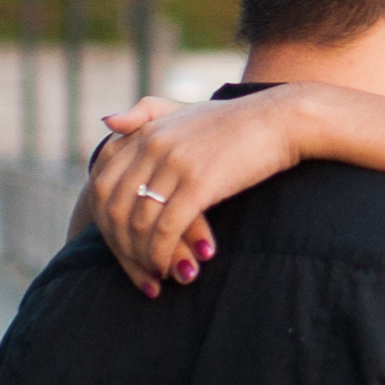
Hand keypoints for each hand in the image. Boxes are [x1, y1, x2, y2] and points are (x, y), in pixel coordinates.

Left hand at [87, 89, 310, 298]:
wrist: (282, 120)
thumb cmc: (237, 120)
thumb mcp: (184, 109)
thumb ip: (144, 113)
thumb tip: (106, 122)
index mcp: (144, 132)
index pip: (101, 183)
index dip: (103, 220)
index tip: (118, 244)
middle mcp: (151, 146)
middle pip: (114, 207)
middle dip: (120, 246)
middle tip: (135, 270)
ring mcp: (174, 164)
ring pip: (138, 222)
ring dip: (141, 256)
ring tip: (155, 275)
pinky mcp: (200, 183)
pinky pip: (167, 228)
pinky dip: (162, 253)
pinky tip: (172, 268)